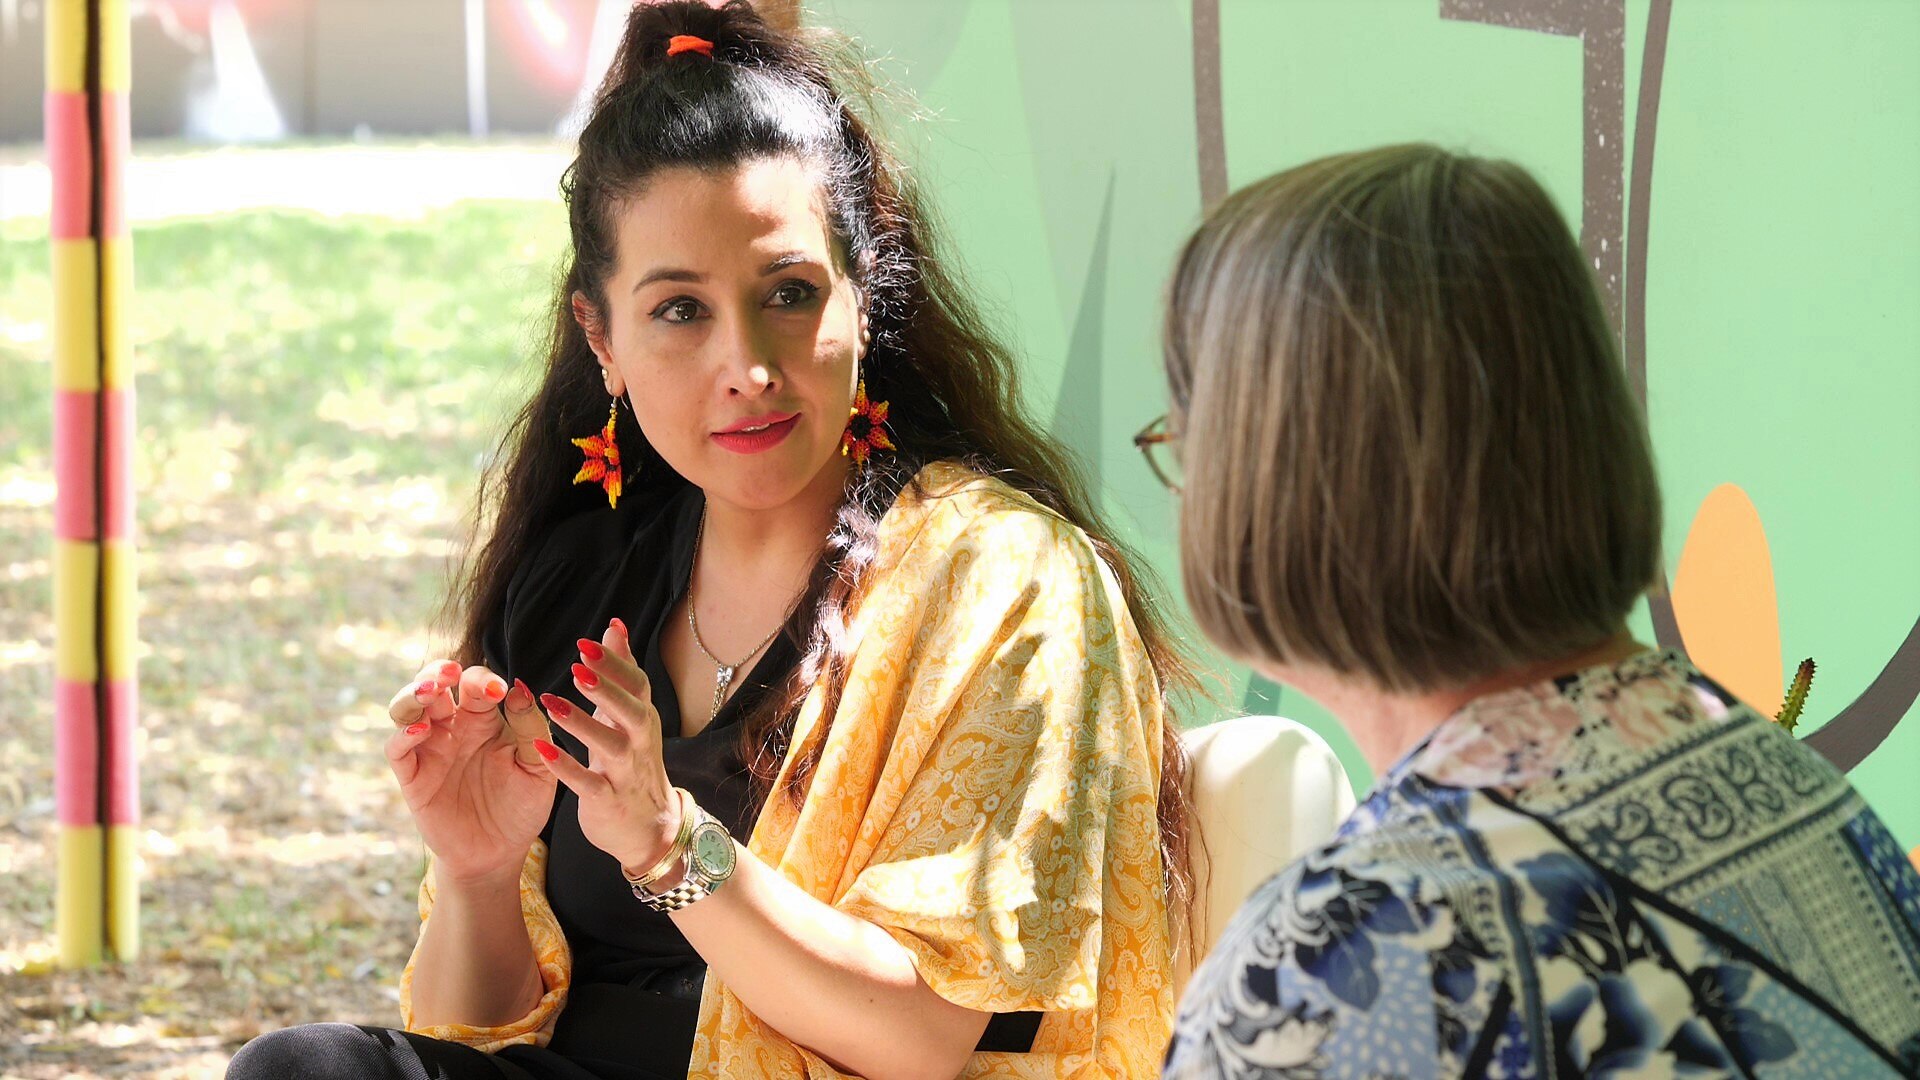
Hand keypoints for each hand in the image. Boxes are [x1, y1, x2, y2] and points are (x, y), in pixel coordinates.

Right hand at [386, 661, 555, 885]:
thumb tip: (522, 688)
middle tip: (451, 671)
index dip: (483, 680)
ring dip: (414, 693)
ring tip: (431, 690)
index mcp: (484, 719)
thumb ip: (532, 729)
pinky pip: (397, 749)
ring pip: (407, 708)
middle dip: (438, 672)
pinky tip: (421, 731)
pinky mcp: (413, 777)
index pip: (475, 684)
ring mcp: (429, 750)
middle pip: (434, 684)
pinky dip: (403, 736)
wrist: (499, 853)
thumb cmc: (521, 806)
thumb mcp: (537, 767)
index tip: (500, 690)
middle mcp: (452, 728)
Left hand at [532, 620, 679, 874]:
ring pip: (611, 746)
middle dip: (608, 688)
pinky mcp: (609, 801)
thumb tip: (614, 626)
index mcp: (642, 718)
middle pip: (632, 711)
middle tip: (576, 667)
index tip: (588, 641)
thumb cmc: (633, 761)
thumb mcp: (630, 715)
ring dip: (583, 724)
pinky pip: (589, 785)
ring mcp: (626, 773)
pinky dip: (567, 769)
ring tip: (551, 703)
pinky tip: (543, 751)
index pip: (637, 684)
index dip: (615, 663)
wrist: (649, 826)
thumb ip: (621, 672)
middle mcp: (640, 742)